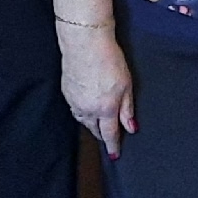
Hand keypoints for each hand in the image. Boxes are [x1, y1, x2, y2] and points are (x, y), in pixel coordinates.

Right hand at [58, 29, 135, 158]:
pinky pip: (75, 108)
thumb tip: (130, 127)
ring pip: (83, 120)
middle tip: (108, 137)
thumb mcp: (126, 85)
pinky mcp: (67, 92)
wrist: (85, 42)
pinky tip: (86, 105)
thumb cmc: (108, 59)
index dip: (113, 145)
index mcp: (105, 109)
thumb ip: (127, 109)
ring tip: (97, 122)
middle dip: (101, 134)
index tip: (115, 154)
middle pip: (94, 129)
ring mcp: (75, 101)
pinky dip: (82, 111)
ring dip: (91, 123)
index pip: (110, 134)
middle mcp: (88, 109)